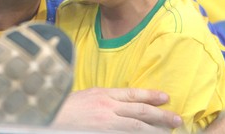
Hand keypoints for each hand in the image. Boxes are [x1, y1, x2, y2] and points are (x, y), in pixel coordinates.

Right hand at [53, 87, 181, 131]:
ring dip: (154, 130)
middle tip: (176, 119)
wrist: (47, 116)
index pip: (132, 94)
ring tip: (168, 132)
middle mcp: (107, 108)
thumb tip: (124, 103)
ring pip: (136, 127)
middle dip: (160, 115)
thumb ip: (105, 99)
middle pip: (139, 111)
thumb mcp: (87, 96)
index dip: (151, 95)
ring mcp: (105, 124)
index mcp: (103, 94)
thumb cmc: (64, 107)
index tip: (166, 97)